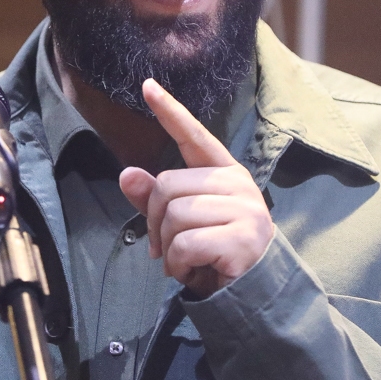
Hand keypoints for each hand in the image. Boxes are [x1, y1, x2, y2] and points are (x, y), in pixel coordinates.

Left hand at [118, 78, 273, 296]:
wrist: (254, 293)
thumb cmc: (216, 252)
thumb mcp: (182, 223)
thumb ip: (155, 198)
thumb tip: (127, 173)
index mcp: (224, 172)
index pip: (193, 136)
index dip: (170, 111)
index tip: (146, 86)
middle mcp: (237, 183)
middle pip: (167, 186)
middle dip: (155, 223)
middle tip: (167, 247)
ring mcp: (244, 209)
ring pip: (174, 215)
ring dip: (167, 247)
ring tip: (183, 261)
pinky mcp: (242, 237)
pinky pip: (185, 243)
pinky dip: (178, 264)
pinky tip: (192, 271)